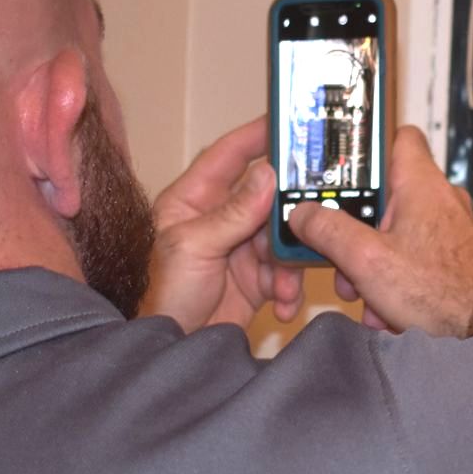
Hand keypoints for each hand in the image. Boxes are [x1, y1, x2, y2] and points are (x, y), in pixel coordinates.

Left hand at [139, 117, 303, 331]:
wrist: (171, 350)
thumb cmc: (162, 297)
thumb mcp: (194, 247)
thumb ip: (233, 212)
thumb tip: (268, 175)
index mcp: (192, 201)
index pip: (228, 156)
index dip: (256, 137)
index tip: (287, 123)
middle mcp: (217, 221)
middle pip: (266, 200)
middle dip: (288, 215)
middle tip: (311, 217)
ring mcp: (238, 251)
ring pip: (281, 240)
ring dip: (289, 264)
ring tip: (284, 285)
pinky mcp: (254, 282)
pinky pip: (284, 275)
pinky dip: (289, 290)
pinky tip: (283, 307)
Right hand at [287, 125, 472, 336]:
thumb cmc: (442, 293)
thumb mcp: (366, 259)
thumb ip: (327, 230)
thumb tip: (303, 215)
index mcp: (421, 183)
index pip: (397, 136)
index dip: (366, 149)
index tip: (338, 171)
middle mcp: (439, 199)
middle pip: (384, 196)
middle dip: (356, 230)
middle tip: (340, 253)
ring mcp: (448, 229)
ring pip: (395, 233)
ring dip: (371, 262)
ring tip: (363, 293)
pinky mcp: (452, 256)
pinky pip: (412, 257)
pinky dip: (394, 278)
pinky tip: (386, 309)